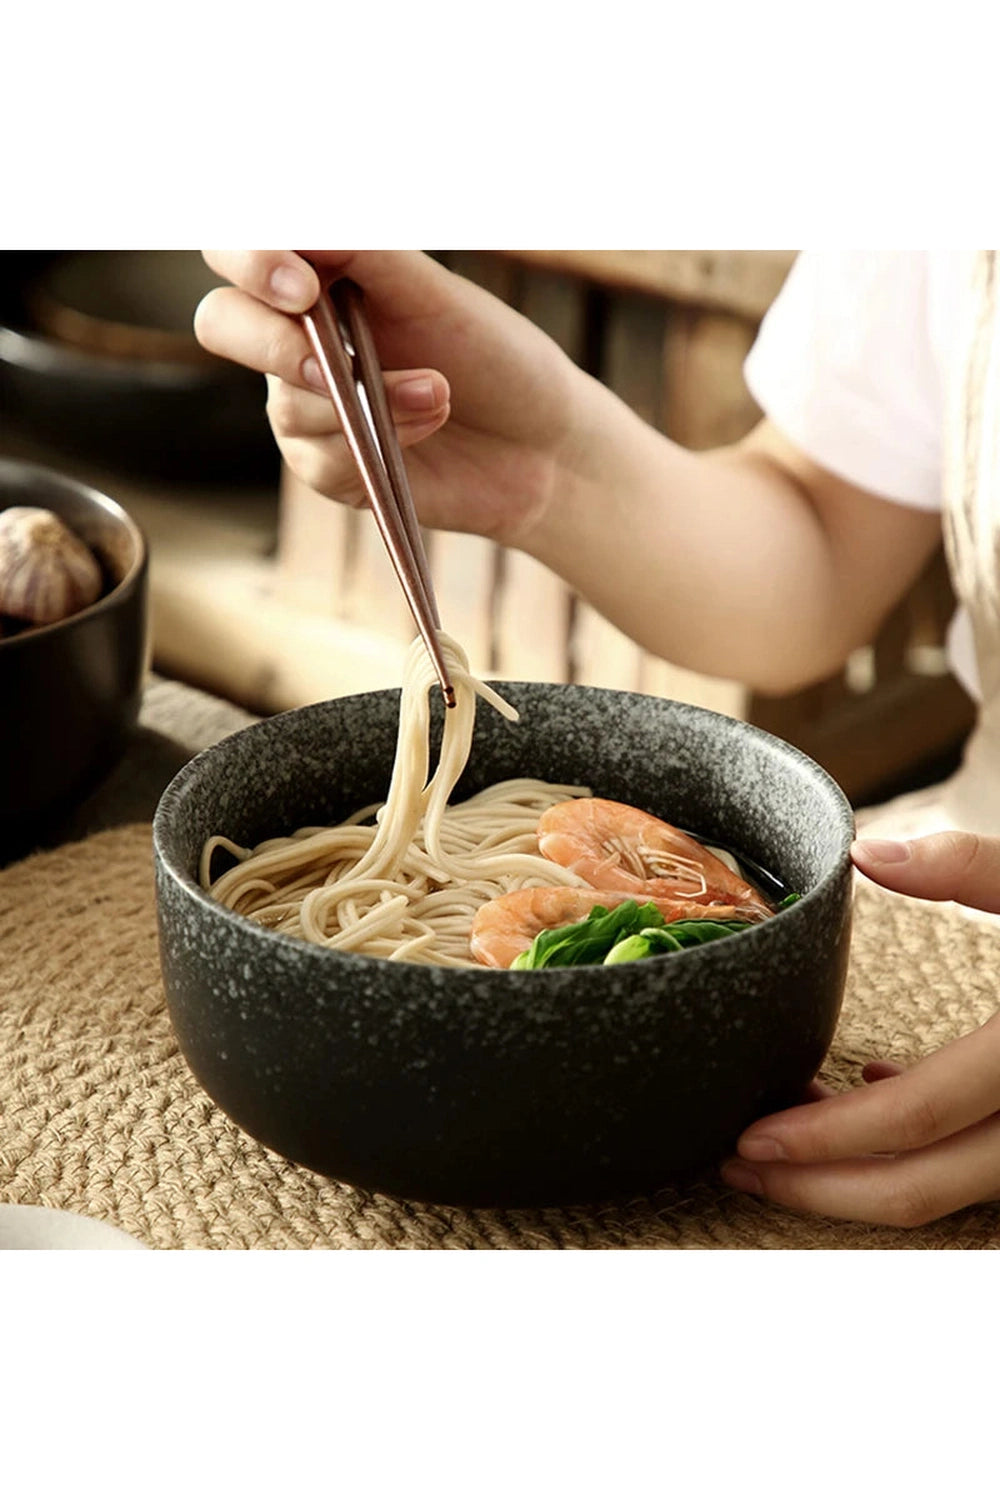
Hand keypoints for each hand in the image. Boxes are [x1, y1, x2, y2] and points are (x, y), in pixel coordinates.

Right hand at [194, 250, 588, 547]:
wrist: (539, 445)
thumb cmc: (495, 357)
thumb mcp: (437, 293)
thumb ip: (368, 252)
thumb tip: (304, 224)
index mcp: (319, 277)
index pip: (239, 252)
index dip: (250, 261)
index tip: (303, 284)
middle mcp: (298, 337)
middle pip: (221, 324)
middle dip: (271, 343)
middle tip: (331, 364)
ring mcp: (306, 405)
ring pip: (285, 404)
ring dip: (366, 402)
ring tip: (436, 393)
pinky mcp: (328, 466)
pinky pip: (318, 460)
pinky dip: (377, 443)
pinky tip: (428, 427)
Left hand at [721, 831, 999, 1226]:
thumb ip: (972, 867)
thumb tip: (869, 852)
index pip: (914, 1120)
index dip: (823, 1140)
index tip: (750, 1136)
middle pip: (918, 1189)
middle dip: (816, 1188)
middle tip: (738, 1164)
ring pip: (944, 1193)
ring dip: (853, 1178)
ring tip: (780, 1145)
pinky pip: (974, 1171)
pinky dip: (910, 1153)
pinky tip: (867, 1100)